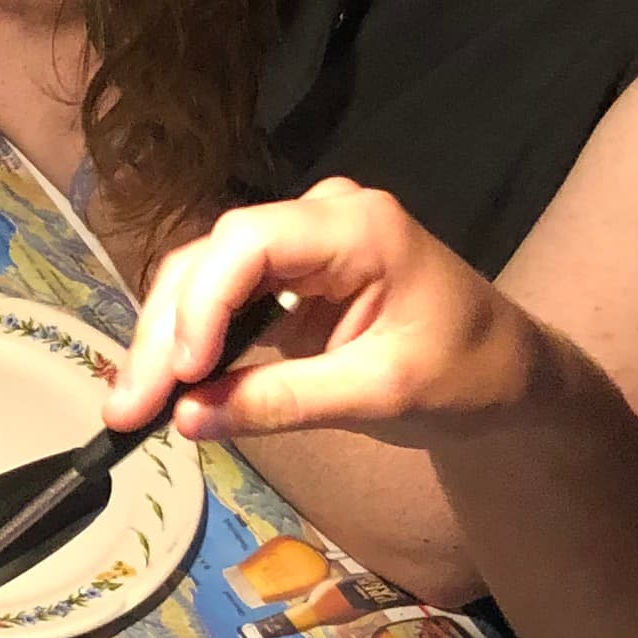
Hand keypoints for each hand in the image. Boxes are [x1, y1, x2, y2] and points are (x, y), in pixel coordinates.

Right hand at [103, 180, 549, 448]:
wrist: (511, 376)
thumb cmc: (467, 376)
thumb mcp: (381, 395)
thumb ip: (283, 402)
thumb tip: (187, 420)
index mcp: (358, 227)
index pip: (249, 243)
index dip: (202, 304)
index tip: (181, 375)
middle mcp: (320, 217)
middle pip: (214, 259)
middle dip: (166, 334)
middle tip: (127, 408)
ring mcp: (302, 242)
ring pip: (205, 276)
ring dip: (166, 340)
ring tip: (131, 406)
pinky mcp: (290, 275)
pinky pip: (223, 297)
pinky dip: (191, 342)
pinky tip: (164, 386)